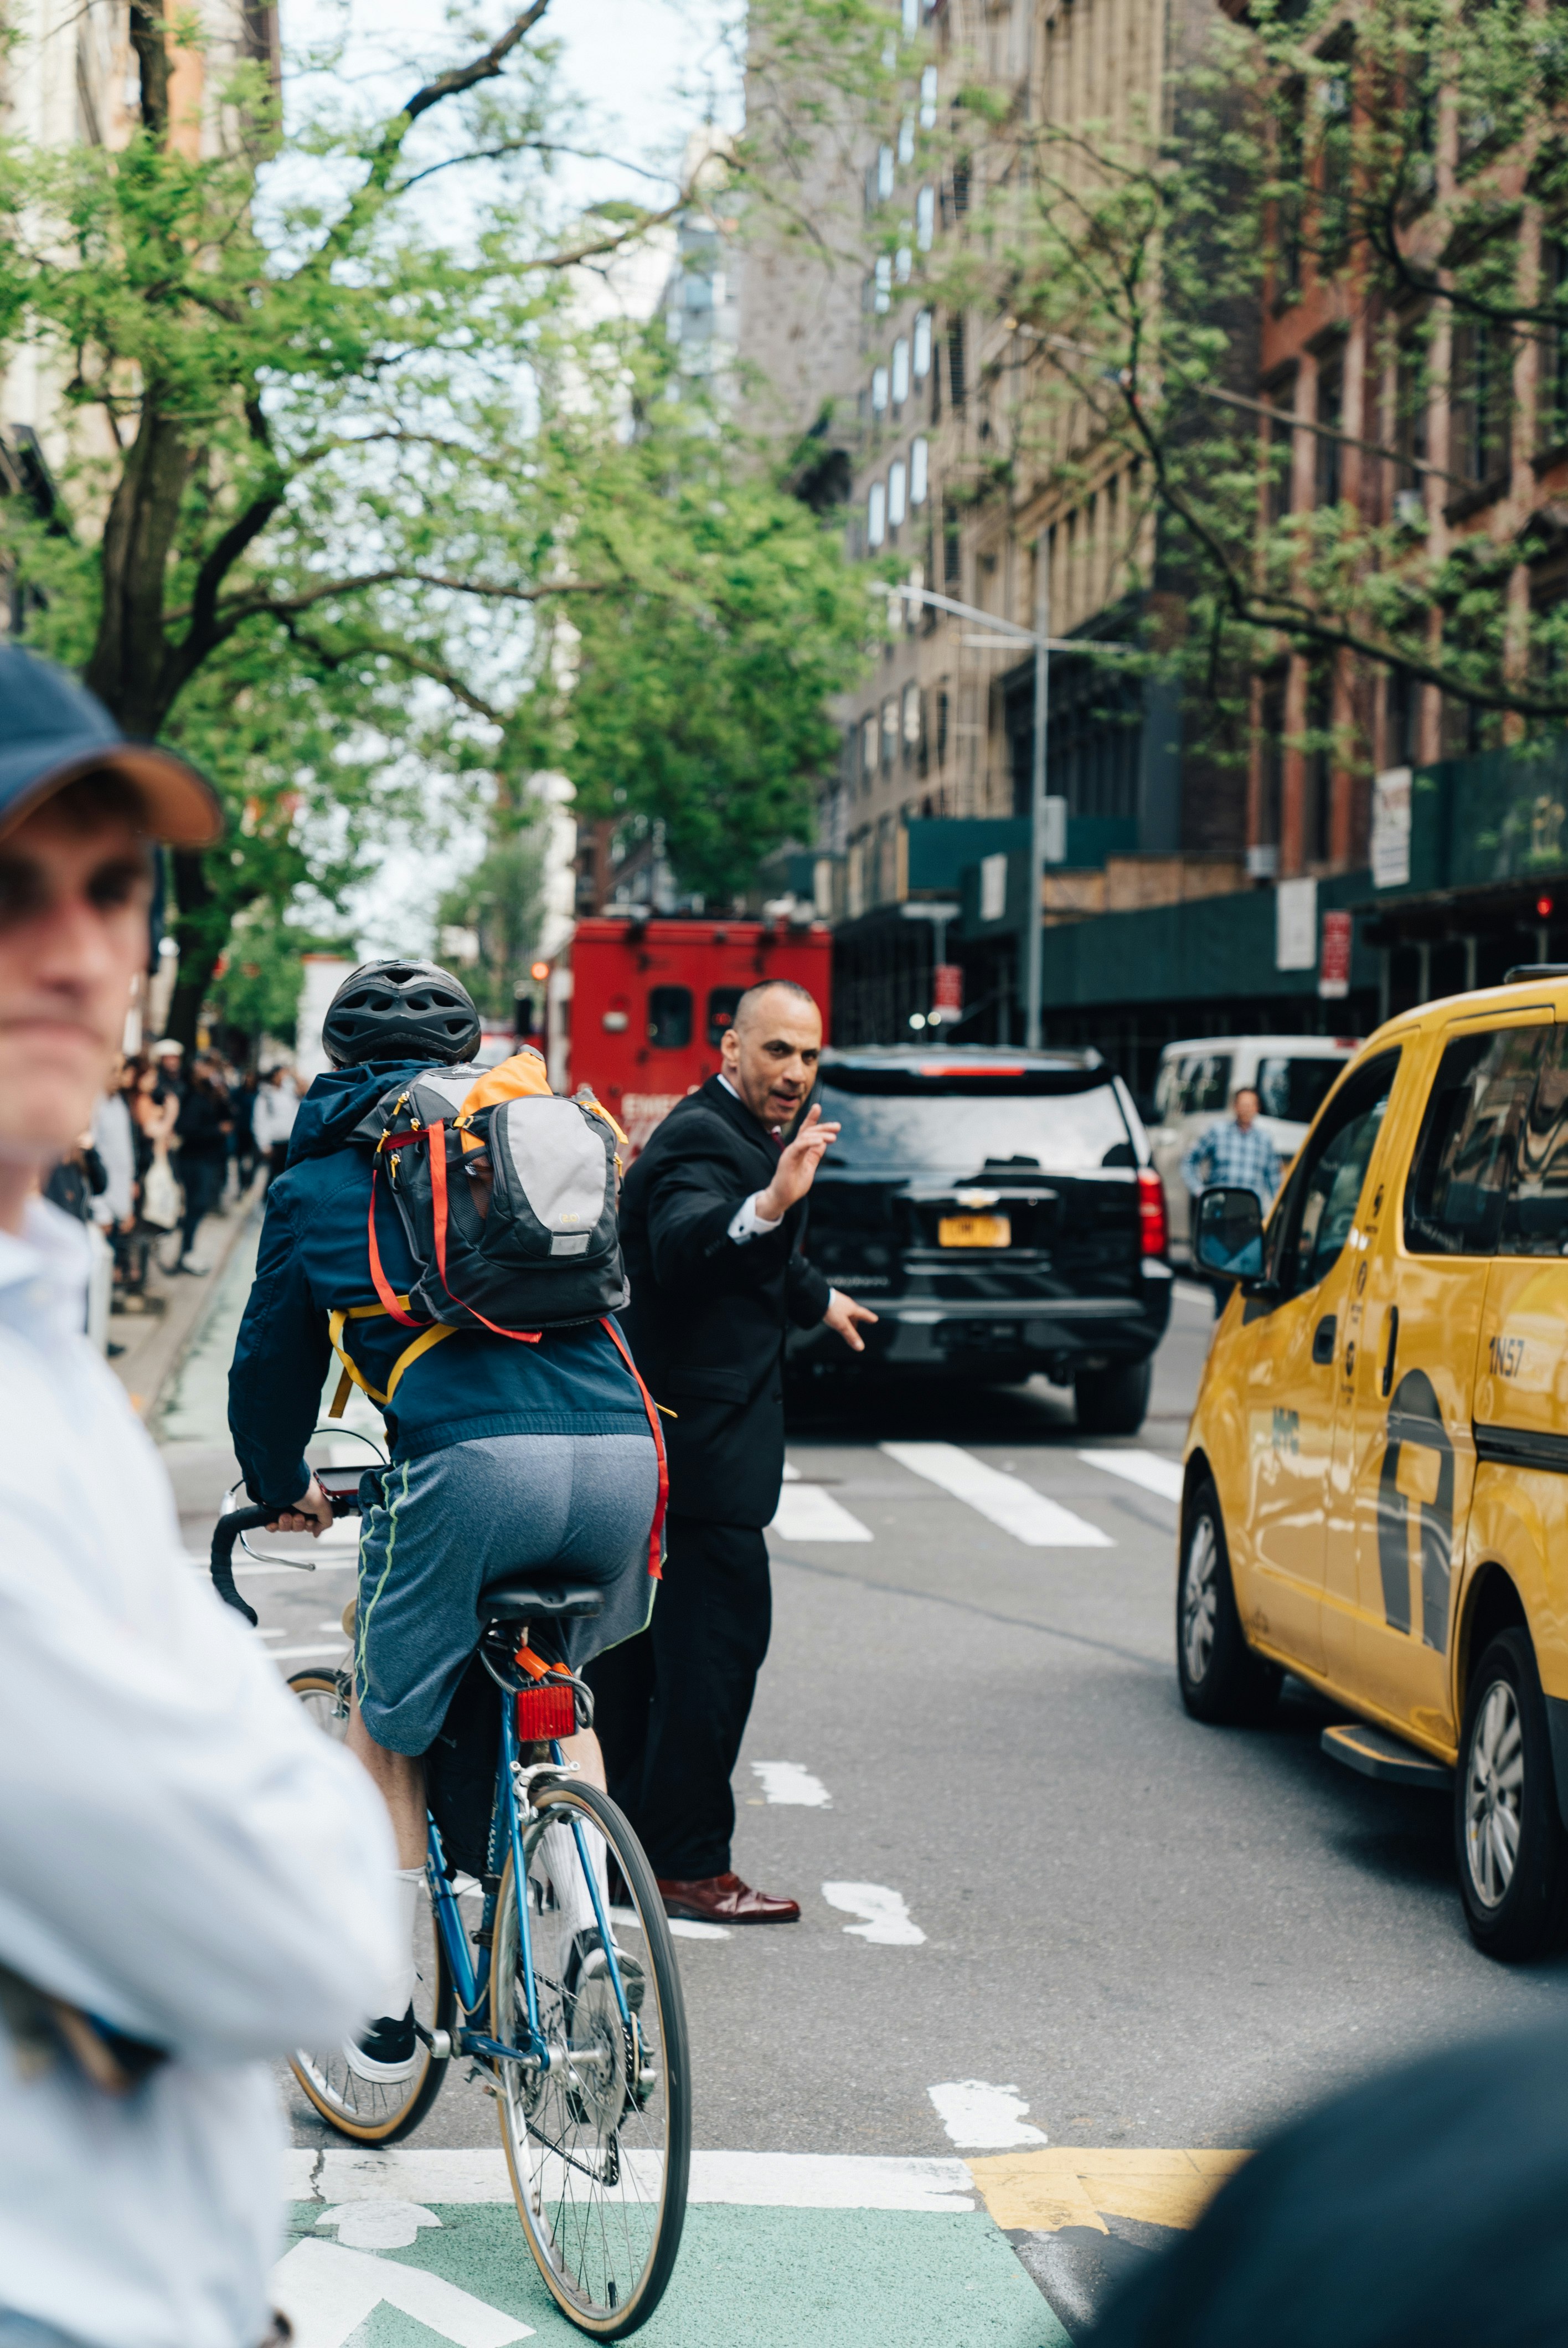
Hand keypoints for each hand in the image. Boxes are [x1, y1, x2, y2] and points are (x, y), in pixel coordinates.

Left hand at [267, 1475, 332, 1536]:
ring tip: (285, 1515)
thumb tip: (317, 1532)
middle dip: (298, 1524)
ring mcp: (284, 1510)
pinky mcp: (272, 1512)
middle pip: (297, 1527)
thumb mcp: (324, 1506)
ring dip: (286, 1524)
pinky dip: (274, 1526)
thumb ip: (326, 1521)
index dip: (309, 1526)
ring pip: (285, 1528)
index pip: (309, 1524)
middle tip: (298, 1516)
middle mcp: (297, 1508)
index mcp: (310, 1506)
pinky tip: (275, 1522)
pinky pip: (272, 1526)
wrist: (285, 1485)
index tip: (309, 1522)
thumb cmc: (304, 1491)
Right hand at [756, 1103, 841, 1220]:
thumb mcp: (809, 1166)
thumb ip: (815, 1154)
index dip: (812, 1119)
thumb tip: (823, 1142)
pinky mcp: (788, 1159)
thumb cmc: (793, 1184)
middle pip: (808, 1131)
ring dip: (821, 1135)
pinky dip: (810, 1142)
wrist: (782, 1197)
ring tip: (834, 1137)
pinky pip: (799, 1146)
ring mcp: (790, 1152)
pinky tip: (821, 1141)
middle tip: (837, 1126)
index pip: (806, 1131)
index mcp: (799, 1149)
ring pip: (805, 1137)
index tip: (818, 1107)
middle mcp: (794, 1148)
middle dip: (823, 1126)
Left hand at [823, 1288, 877, 1352]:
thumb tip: (860, 1346)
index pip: (864, 1314)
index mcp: (852, 1309)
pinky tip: (833, 1316)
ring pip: (846, 1311)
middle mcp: (847, 1304)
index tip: (874, 1319)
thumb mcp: (842, 1325)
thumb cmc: (830, 1308)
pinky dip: (838, 1314)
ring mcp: (839, 1301)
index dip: (869, 1318)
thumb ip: (851, 1336)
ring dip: (846, 1318)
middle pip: (854, 1314)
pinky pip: (838, 1309)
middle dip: (855, 1322)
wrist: (816, 1296)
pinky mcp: (831, 1300)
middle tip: (855, 1329)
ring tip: (843, 1324)